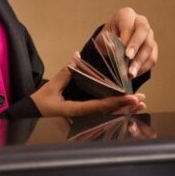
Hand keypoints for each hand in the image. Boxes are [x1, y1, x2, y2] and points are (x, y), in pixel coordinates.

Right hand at [30, 54, 146, 117]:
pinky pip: (104, 114)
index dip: (115, 102)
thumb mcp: (52, 86)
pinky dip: (117, 110)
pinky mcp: (85, 116)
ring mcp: (84, 118)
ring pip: (109, 115)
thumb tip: (77, 57)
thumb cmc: (41, 100)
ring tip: (141, 103)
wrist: (33, 112)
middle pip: (108, 113)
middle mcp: (82, 117)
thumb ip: (66, 73)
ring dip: (125, 109)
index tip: (130, 97)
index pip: (99, 106)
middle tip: (141, 100)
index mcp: (74, 110)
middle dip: (126, 107)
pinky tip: (129, 107)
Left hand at [104, 7, 157, 77]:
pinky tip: (135, 74)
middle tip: (129, 59)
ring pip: (149, 46)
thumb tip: (116, 51)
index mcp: (126, 15)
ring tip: (131, 73)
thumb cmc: (106, 39)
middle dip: (136, 46)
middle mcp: (140, 22)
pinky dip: (144, 67)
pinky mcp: (153, 47)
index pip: (128, 24)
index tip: (124, 52)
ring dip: (140, 61)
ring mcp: (149, 34)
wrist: (112, 44)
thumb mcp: (102, 40)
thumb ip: (108, 43)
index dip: (127, 37)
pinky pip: (152, 57)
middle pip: (143, 31)